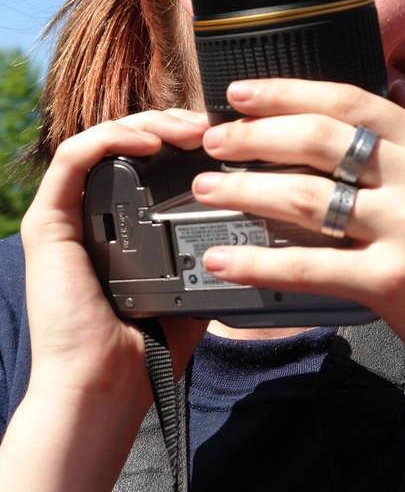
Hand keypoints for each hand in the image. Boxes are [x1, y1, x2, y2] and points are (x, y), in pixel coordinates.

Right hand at [21, 111, 208, 407]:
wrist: (105, 386)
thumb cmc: (148, 346)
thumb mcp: (193, 286)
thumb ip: (211, 255)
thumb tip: (254, 232)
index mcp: (122, 223)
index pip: (149, 158)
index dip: (184, 137)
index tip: (226, 136)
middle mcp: (91, 212)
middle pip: (128, 140)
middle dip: (173, 122)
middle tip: (211, 126)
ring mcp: (66, 213)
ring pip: (103, 139)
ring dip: (149, 122)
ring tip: (189, 129)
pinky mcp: (47, 221)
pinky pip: (72, 156)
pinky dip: (113, 137)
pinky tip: (150, 141)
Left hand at [193, 78, 404, 398]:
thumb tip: (399, 83)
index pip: (352, 101)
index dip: (289, 91)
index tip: (242, 92)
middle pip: (320, 140)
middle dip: (255, 134)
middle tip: (214, 138)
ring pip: (306, 198)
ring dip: (244, 189)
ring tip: (206, 187)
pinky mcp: (392, 284)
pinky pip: (309, 268)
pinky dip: (258, 262)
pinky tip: (223, 258)